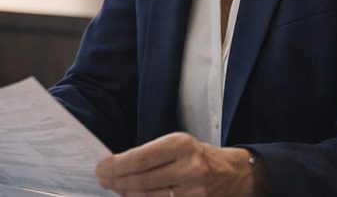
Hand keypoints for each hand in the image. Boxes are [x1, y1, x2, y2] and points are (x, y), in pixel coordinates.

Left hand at [95, 132, 269, 196]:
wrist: (234, 174)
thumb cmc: (199, 157)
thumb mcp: (178, 145)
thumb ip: (151, 155)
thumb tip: (117, 166)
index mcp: (182, 145)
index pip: (141, 157)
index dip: (117, 165)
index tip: (102, 167)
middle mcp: (189, 167)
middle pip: (142, 180)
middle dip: (117, 182)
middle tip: (103, 180)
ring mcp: (194, 191)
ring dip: (128, 194)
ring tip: (118, 188)